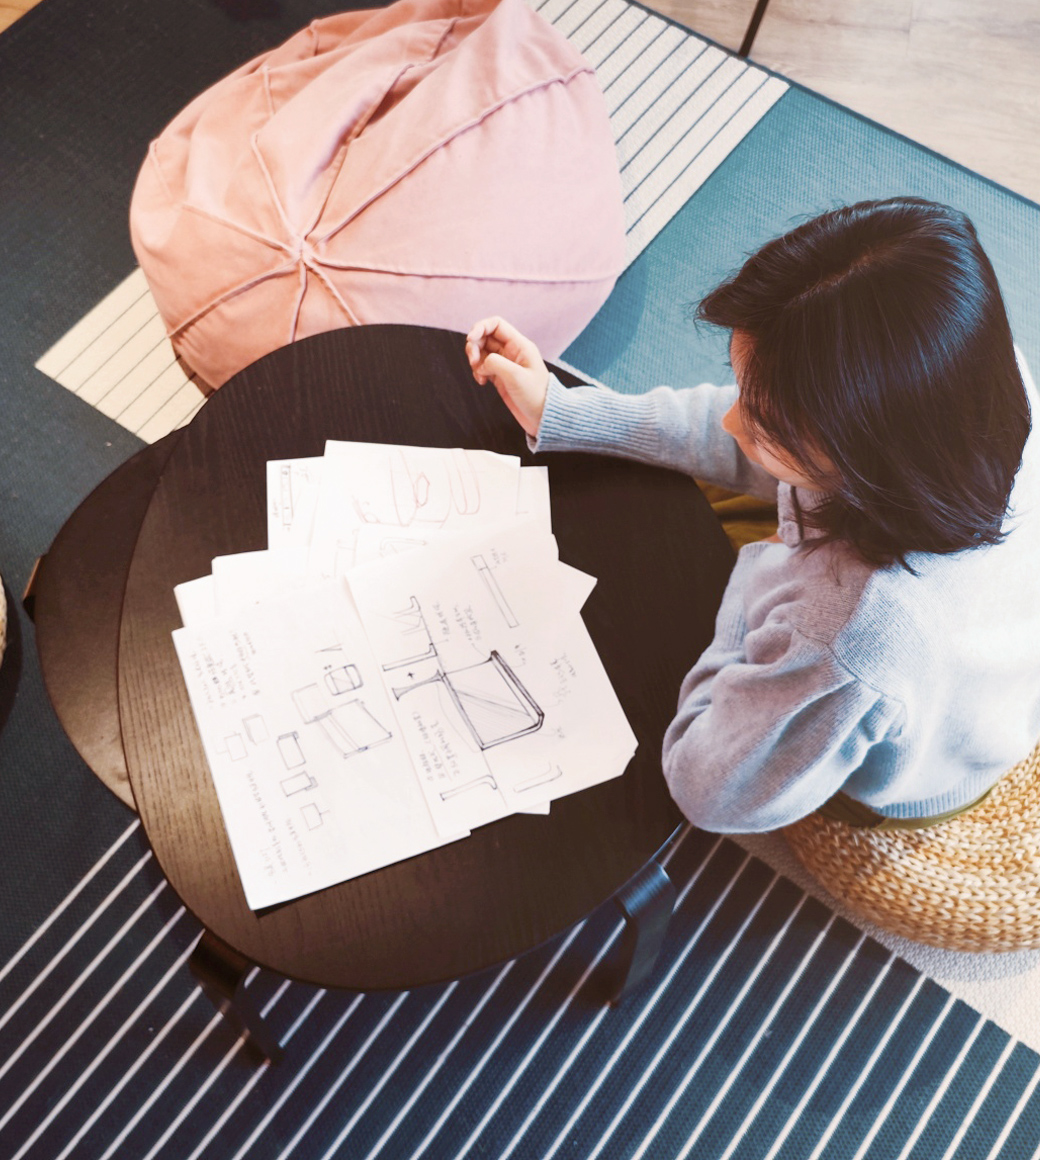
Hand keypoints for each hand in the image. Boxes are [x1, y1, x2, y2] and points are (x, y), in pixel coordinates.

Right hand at [465, 317, 548, 437]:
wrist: (543, 417)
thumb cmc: (535, 396)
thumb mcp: (515, 376)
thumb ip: (495, 362)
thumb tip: (481, 362)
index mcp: (520, 345)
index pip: (496, 324)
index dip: (480, 327)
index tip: (470, 340)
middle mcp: (512, 351)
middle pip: (485, 336)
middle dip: (474, 346)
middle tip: (473, 362)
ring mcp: (505, 364)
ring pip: (482, 352)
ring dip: (474, 360)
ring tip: (479, 374)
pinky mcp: (500, 376)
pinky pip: (483, 366)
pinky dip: (478, 371)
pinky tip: (482, 382)